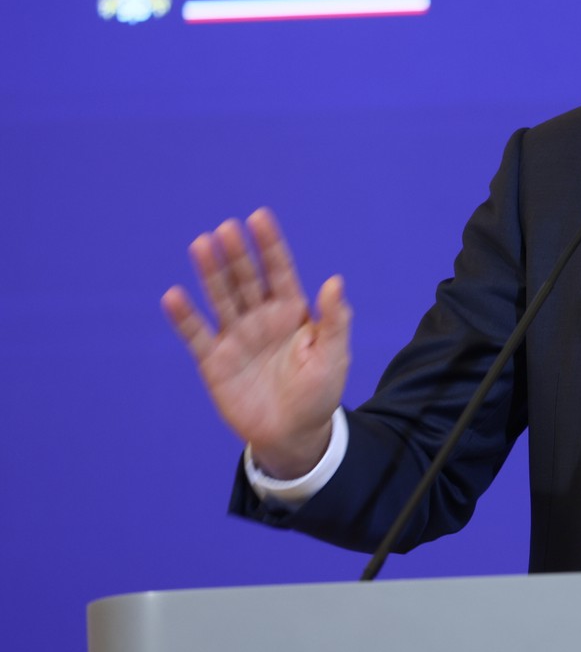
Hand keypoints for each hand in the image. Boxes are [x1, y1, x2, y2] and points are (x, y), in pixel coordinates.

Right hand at [162, 208, 350, 478]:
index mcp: (292, 311)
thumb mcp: (334, 355)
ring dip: (211, 272)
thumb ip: (335, 320)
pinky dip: (185, 317)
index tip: (259, 217)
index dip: (270, 245)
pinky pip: (197, 335)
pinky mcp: (214, 361)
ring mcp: (236, 336)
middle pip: (246, 279)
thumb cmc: (319, 392)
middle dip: (237, 254)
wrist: (294, 434)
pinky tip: (173, 296)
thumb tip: (335, 281)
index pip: (279, 270)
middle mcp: (261, 317)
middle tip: (226, 229)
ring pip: (221, 297)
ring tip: (201, 245)